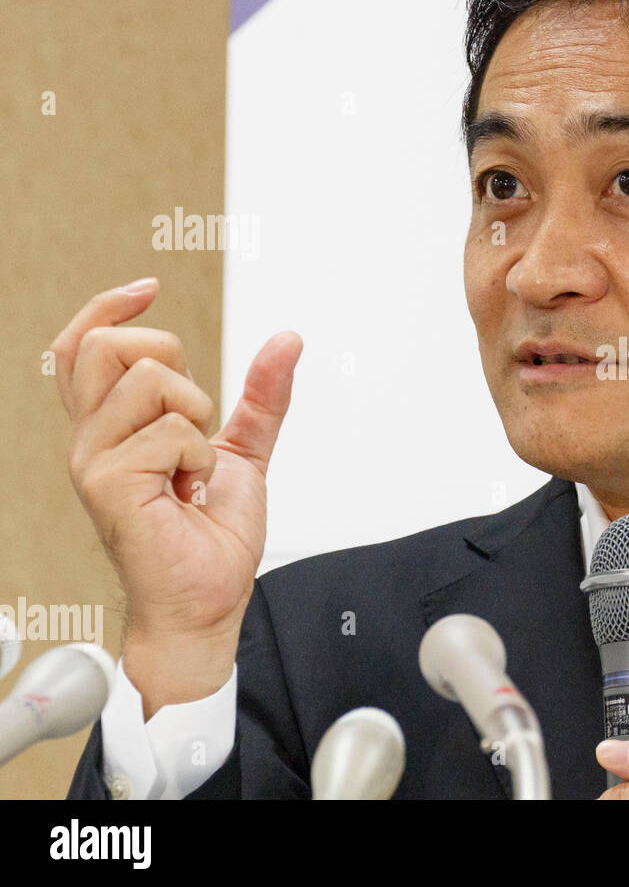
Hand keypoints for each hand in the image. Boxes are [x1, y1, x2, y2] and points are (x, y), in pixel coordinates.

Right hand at [51, 278, 301, 716]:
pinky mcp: (108, 482)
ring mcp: (93, 458)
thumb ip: (262, 398)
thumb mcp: (244, 451)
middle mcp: (91, 437)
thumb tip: (288, 340)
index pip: (82, 344)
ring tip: (193, 469)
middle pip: (108, 344)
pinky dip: (201, 458)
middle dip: (173, 363)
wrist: (208, 599)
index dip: (109, 306)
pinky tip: (190, 493)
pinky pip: (171, 431)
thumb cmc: (210, 537)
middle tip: (196, 421)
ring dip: (197, 419)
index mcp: (111, 426)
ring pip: (148, 379)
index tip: (151, 287)